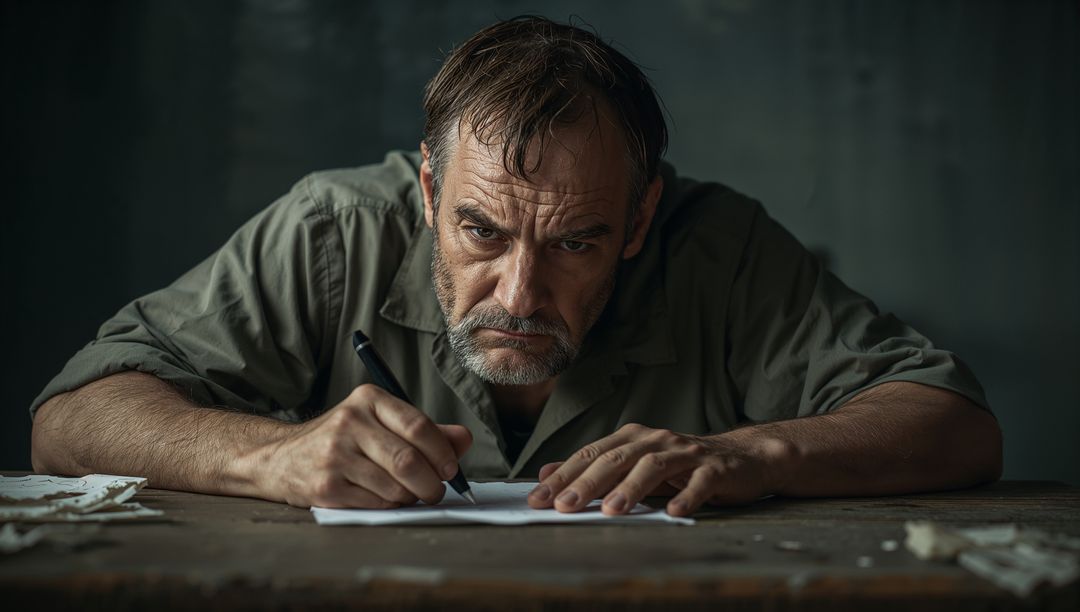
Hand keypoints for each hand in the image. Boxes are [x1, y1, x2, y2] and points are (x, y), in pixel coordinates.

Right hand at [258, 384, 471, 508]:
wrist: (281, 459)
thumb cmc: (342, 441)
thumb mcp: (379, 423)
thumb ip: (424, 430)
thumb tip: (463, 440)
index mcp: (368, 399)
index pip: (419, 426)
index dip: (443, 453)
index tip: (451, 469)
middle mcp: (349, 422)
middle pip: (409, 461)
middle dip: (432, 483)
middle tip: (436, 491)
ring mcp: (334, 455)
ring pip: (395, 486)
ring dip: (410, 497)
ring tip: (407, 494)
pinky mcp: (326, 486)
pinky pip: (376, 504)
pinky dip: (389, 506)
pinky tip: (384, 498)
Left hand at [526, 423, 788, 516]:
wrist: (743, 458)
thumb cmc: (682, 466)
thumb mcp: (634, 465)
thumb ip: (594, 469)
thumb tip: (547, 473)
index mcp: (633, 438)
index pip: (591, 454)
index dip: (564, 475)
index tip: (539, 498)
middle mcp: (657, 440)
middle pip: (616, 458)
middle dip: (587, 482)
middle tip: (565, 505)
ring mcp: (687, 452)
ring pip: (654, 466)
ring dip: (631, 488)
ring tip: (612, 510)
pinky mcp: (716, 468)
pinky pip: (700, 482)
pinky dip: (687, 496)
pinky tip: (673, 512)